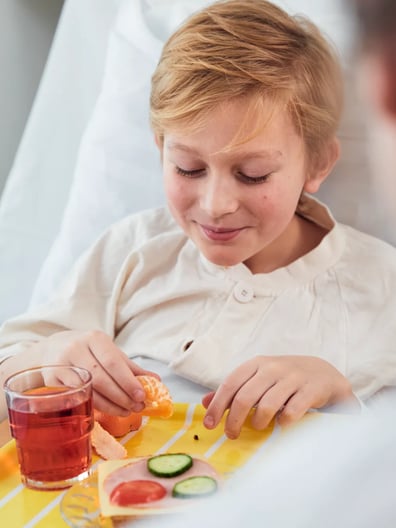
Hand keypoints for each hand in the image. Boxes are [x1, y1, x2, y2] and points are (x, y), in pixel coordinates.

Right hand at [33, 330, 159, 414]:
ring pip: (89, 390)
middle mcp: (76, 349)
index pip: (113, 362)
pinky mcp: (52, 381)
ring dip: (111, 405)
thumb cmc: (86, 351)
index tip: (142, 395)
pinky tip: (108, 410)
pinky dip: (95, 406)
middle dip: (122, 396)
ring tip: (127, 411)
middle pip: (101, 378)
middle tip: (137, 406)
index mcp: (94, 338)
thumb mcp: (107, 351)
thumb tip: (155, 380)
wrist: (51, 349)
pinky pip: (77, 397)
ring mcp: (62, 365)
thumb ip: (130, 367)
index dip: (128, 381)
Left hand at [202, 355, 357, 438]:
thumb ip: (233, 390)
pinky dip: (283, 423)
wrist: (322, 373)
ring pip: (267, 405)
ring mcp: (293, 378)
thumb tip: (205, 402)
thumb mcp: (258, 378)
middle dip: (234, 420)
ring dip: (258, 422)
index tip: (209, 425)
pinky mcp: (310, 390)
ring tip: (257, 427)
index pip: (231, 383)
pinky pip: (292, 412)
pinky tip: (280, 424)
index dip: (217, 405)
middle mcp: (273, 368)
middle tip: (231, 434)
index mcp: (256, 363)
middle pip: (245, 397)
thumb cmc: (283, 378)